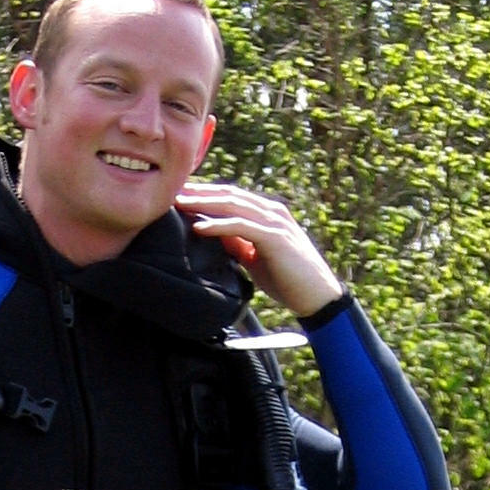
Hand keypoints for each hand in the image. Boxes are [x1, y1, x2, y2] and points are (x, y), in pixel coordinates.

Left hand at [173, 181, 343, 318]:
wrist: (317, 297)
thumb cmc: (287, 279)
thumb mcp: (256, 258)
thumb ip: (238, 244)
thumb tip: (213, 235)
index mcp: (267, 213)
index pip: (230, 197)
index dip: (204, 194)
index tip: (179, 196)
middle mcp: (271, 211)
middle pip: (228, 194)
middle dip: (199, 192)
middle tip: (171, 192)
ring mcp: (274, 222)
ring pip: (233, 205)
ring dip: (203, 203)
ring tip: (179, 203)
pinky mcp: (275, 237)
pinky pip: (241, 226)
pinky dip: (219, 225)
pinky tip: (199, 227)